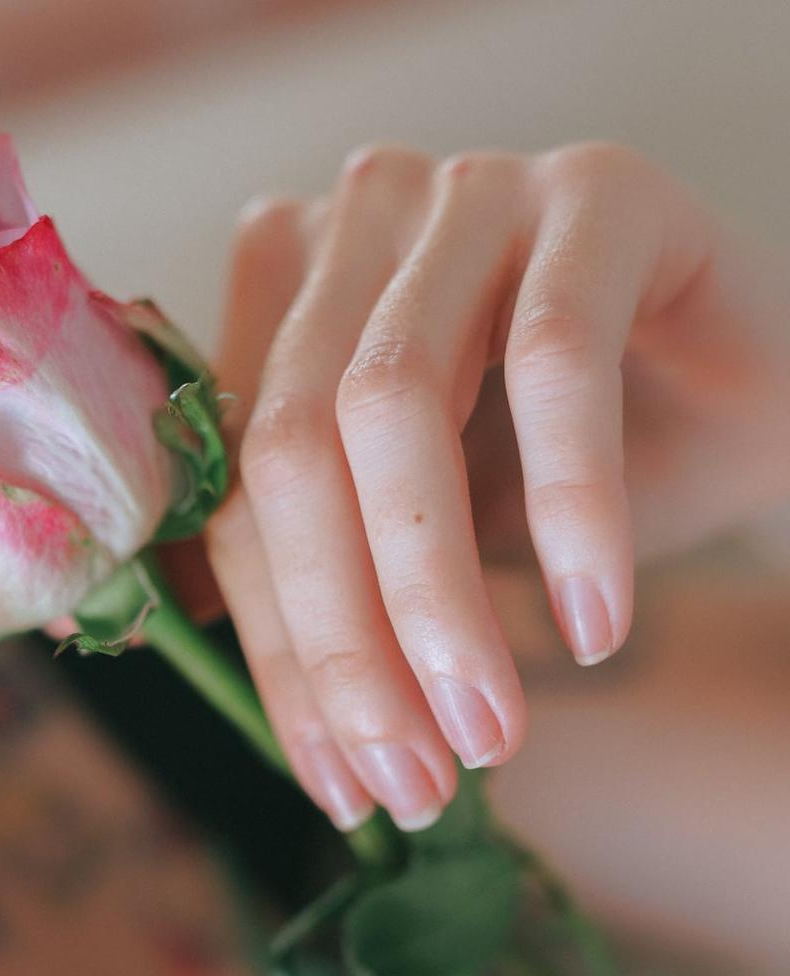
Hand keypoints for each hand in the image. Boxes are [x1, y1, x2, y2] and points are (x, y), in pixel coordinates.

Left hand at [204, 142, 789, 831]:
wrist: (758, 396)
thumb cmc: (576, 471)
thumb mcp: (431, 546)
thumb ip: (338, 595)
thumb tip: (288, 734)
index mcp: (278, 300)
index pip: (238, 491)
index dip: (280, 653)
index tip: (335, 785)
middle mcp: (349, 222)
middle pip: (294, 450)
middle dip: (345, 644)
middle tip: (410, 781)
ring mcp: (466, 191)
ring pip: (395, 408)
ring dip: (435, 596)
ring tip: (489, 729)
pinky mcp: (597, 191)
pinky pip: (559, 362)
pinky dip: (572, 511)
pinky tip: (594, 624)